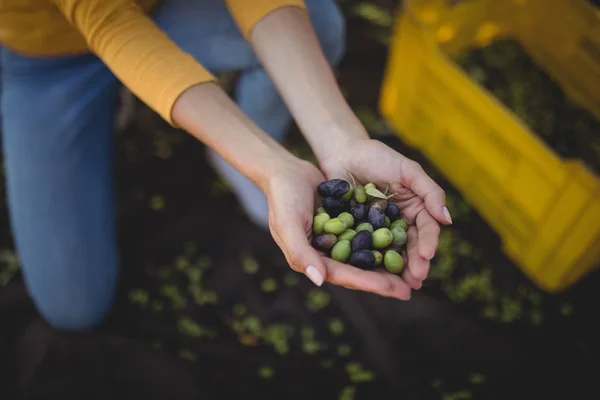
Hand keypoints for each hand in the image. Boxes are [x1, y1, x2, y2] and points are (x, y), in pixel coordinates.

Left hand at [318, 137, 452, 294]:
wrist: (342, 152)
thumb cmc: (377, 157)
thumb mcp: (407, 170)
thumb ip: (429, 191)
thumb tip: (448, 220)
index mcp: (414, 209)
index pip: (425, 230)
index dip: (427, 244)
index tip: (427, 256)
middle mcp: (398, 223)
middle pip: (409, 247)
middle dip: (414, 264)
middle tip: (415, 280)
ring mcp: (377, 231)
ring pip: (389, 254)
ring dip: (396, 272)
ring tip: (400, 286)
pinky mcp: (355, 234)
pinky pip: (364, 251)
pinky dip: (369, 265)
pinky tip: (371, 278)